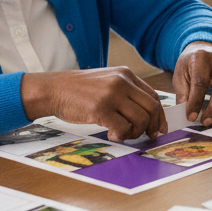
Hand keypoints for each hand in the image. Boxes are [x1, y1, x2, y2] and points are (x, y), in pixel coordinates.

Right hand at [20, 67, 164, 141]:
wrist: (53, 89)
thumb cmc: (79, 90)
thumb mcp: (107, 82)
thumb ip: (126, 92)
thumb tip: (147, 114)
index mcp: (126, 74)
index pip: (153, 96)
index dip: (159, 115)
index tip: (158, 128)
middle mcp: (122, 82)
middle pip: (151, 108)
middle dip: (152, 126)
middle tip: (146, 136)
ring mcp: (112, 95)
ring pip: (140, 119)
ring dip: (135, 132)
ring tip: (122, 133)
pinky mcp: (100, 109)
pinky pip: (123, 128)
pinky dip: (121, 135)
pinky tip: (112, 134)